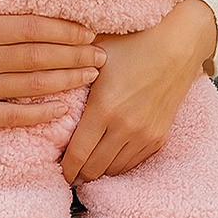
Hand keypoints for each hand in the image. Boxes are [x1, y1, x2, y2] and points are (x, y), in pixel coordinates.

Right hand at [0, 0, 106, 130]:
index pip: (30, 27)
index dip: (62, 29)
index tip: (87, 31)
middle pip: (38, 55)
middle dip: (74, 55)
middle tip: (101, 55)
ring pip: (31, 84)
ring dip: (67, 80)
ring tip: (91, 76)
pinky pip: (13, 115)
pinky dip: (40, 113)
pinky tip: (63, 109)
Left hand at [60, 0, 216, 184]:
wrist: (177, 45)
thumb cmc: (132, 43)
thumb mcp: (96, 53)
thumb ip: (69, 67)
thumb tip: (41, 72)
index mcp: (103, 108)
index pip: (77, 153)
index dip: (64, 168)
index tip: (56, 170)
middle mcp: (124, 128)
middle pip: (94, 169)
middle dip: (78, 174)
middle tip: (67, 171)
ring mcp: (144, 135)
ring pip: (114, 170)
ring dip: (99, 171)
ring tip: (86, 166)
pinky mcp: (159, 137)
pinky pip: (134, 164)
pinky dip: (118, 165)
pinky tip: (108, 158)